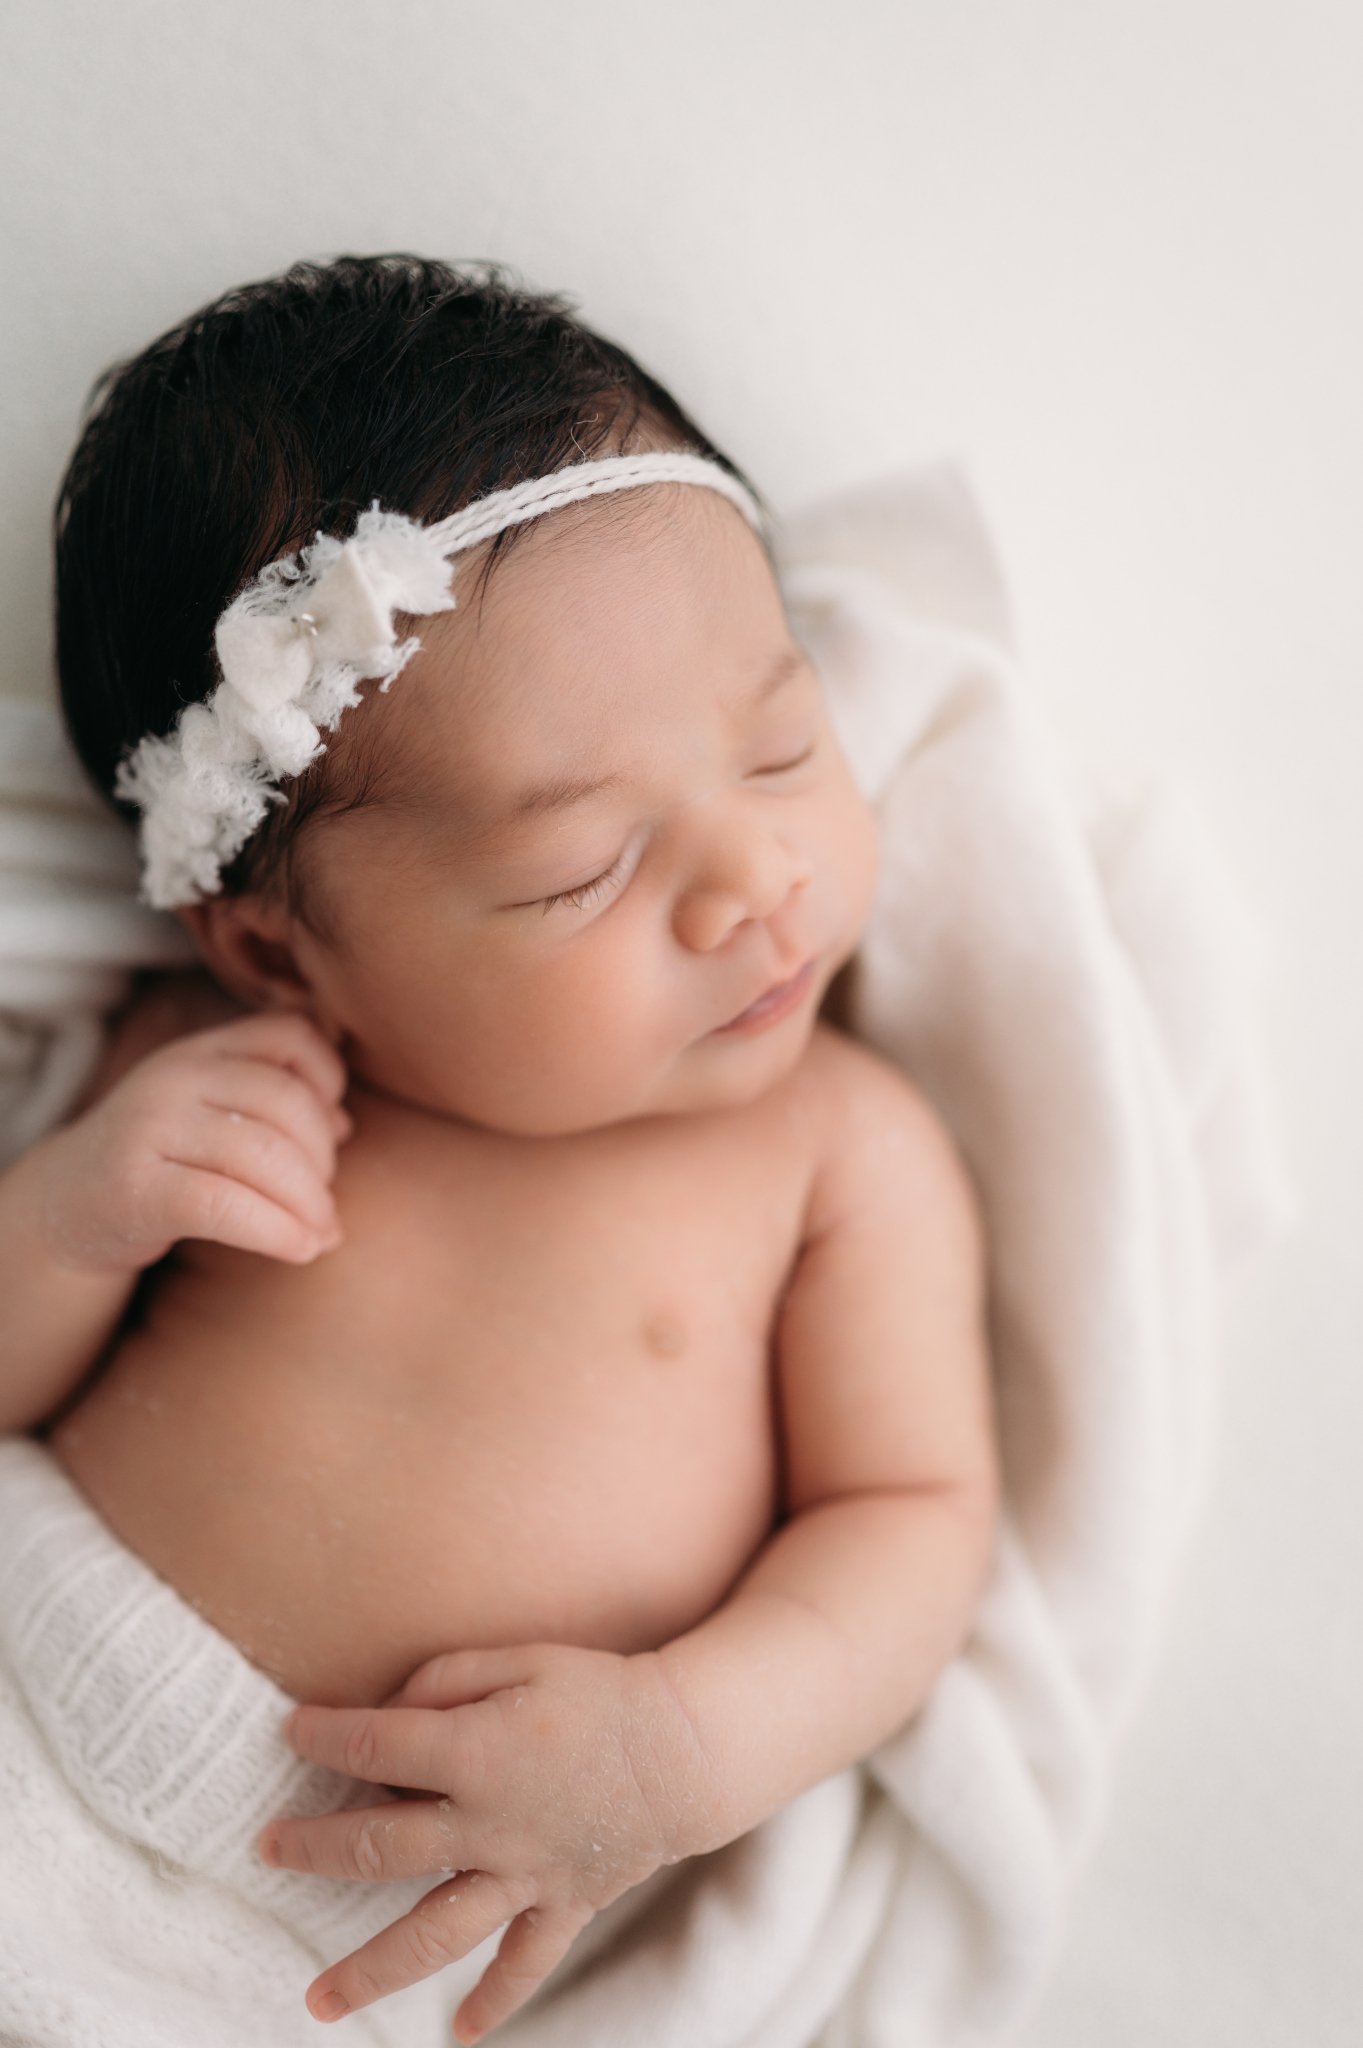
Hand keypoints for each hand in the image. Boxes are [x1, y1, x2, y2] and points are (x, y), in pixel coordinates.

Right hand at [29, 1009, 352, 1275]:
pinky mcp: (135, 1189)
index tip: (336, 1128)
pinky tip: (300, 1250)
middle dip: (324, 1161)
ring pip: (263, 1156)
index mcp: (201, 1051)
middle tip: (326, 1205)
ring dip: (310, 1204)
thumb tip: (345, 1125)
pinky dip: (277, 1231)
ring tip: (322, 1234)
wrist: (68, 1208)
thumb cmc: (164, 1162)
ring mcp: (149, 1129)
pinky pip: (226, 1206)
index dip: (329, 1079)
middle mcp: (173, 1078)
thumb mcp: (213, 1115)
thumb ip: (274, 1103)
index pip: (289, 1035)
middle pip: (287, 1103)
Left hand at [258, 1641, 710, 2043]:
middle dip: (315, 1849)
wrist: (688, 1747)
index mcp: (479, 1750)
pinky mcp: (562, 1904)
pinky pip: (523, 1964)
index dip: (325, 1734)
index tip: (289, 1730)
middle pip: (383, 1846)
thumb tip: (391, 1713)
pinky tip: (458, 2031)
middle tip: (265, 1850)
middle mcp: (491, 1823)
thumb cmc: (598, 1689)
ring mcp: (525, 1875)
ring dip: (371, 1969)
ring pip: (434, 1933)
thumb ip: (447, 1678)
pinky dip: (494, 2002)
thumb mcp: (522, 1657)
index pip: (378, 1744)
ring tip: (317, 2003)